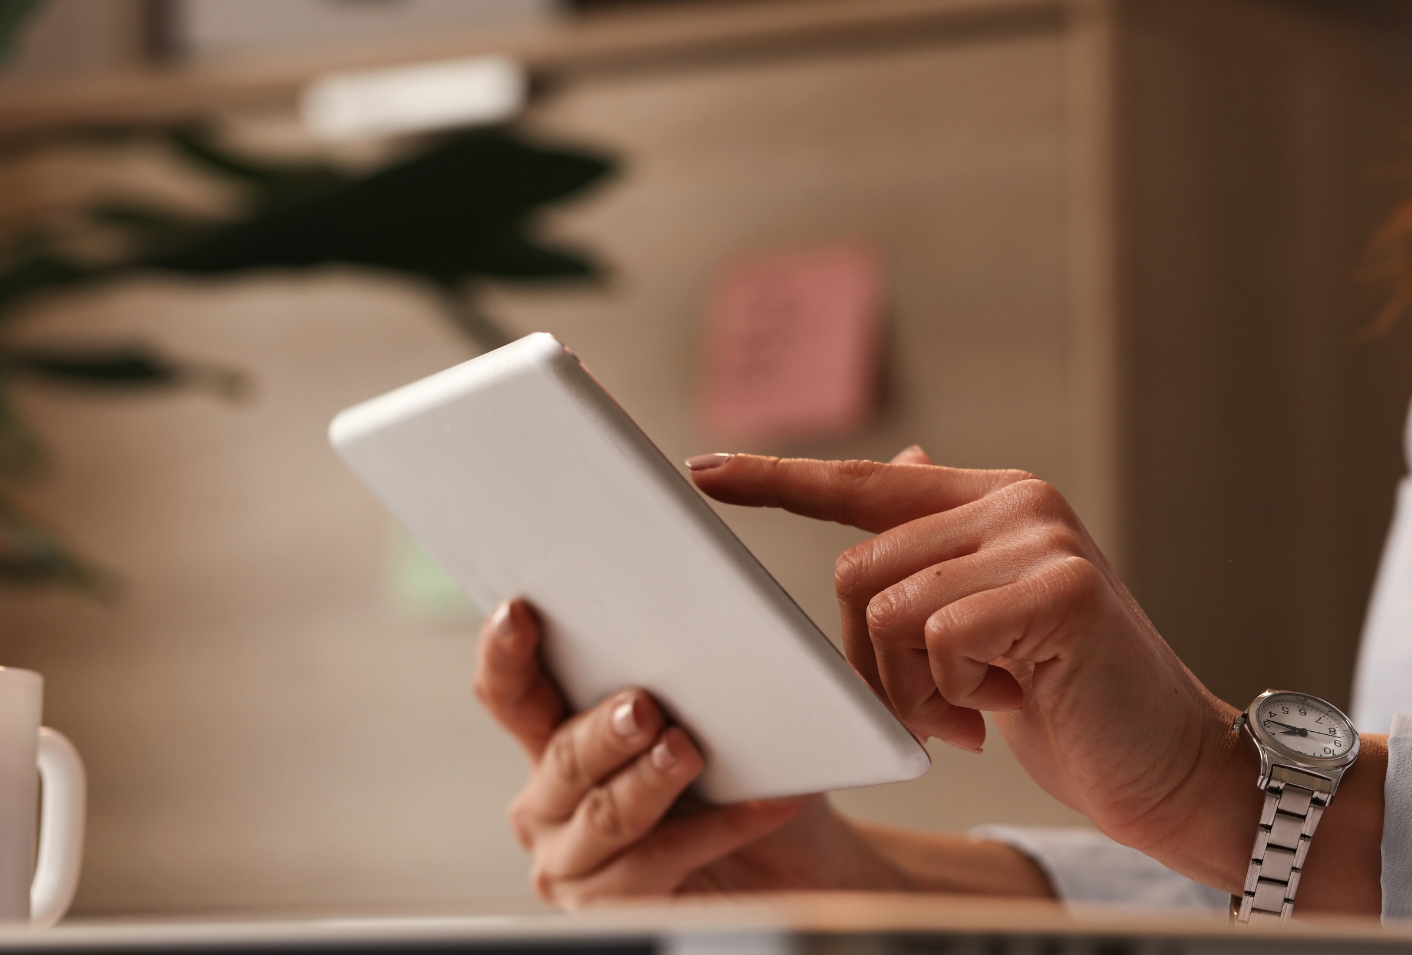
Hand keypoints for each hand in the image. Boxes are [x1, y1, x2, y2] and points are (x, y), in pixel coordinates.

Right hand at [475, 596, 991, 906]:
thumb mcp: (766, 665)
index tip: (524, 605)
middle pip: (553, 751)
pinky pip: (657, 869)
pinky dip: (717, 832)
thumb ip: (814, 560)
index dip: (506, 646)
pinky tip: (768, 804)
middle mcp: (548, 792)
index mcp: (561, 722)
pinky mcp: (614, 909)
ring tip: (688, 748)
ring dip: (644, 781)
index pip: (510, 683)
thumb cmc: (762, 756)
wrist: (804, 857)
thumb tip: (905, 457)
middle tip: (645, 700)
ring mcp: (572, 861)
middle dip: (597, 725)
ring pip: (596, 819)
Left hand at [685, 450, 1270, 889]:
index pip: (865, 482)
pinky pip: (937, 638)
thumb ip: (946, 549)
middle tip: (936, 710)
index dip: (777, 480)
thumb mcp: (992, 624)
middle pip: (857, 571)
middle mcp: (1017, 504)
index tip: (701, 472)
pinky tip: (1004, 709)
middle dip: (872, 665)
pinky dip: (953, 694)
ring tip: (971, 713)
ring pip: (888, 609)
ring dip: (911, 689)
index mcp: (995, 503)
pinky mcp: (1059, 586)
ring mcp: (1041, 538)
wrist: (1167, 764)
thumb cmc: (1072, 703)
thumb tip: (902, 462)